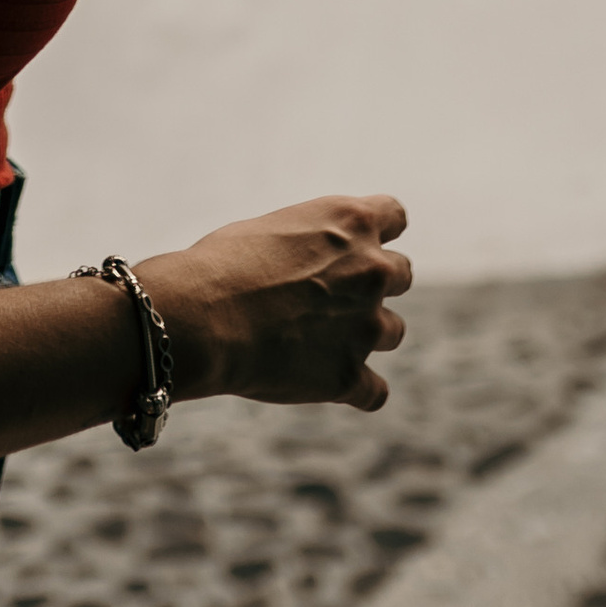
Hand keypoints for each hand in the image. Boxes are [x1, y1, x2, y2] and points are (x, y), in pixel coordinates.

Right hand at [139, 194, 409, 413]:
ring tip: (320, 337)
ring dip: (365, 333)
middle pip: (401, 273)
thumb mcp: (273, 229)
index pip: (395, 214)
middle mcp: (371, 270)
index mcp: (351, 221)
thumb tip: (314, 266)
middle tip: (333, 293)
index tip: (356, 244)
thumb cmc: (222, 264)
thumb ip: (311, 244)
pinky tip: (330, 383)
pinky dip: (357, 389)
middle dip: (373, 283)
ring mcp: (365, 326)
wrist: (205, 316)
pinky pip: (375, 392)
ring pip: (393, 331)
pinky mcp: (349, 376)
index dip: (378, 231)